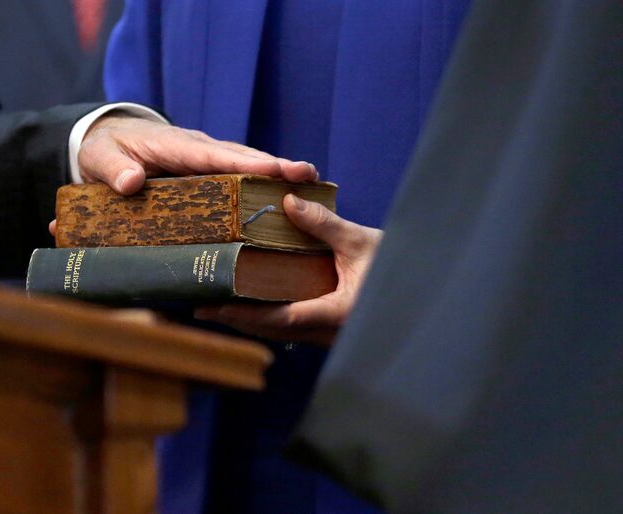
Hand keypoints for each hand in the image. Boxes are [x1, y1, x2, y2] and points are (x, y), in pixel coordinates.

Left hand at [77, 113, 317, 194]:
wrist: (106, 140)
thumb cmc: (104, 149)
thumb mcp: (100, 159)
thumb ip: (113, 169)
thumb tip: (130, 183)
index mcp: (175, 146)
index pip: (214, 156)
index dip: (246, 163)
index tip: (275, 169)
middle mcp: (197, 149)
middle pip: (241, 157)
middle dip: (275, 166)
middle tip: (309, 174)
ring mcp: (205, 158)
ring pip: (244, 165)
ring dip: (276, 174)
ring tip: (311, 183)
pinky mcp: (206, 170)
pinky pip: (237, 175)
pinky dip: (261, 183)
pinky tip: (282, 198)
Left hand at [194, 194, 381, 345]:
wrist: (421, 287)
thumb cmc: (397, 265)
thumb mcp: (360, 241)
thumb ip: (324, 224)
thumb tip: (289, 200)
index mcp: (337, 314)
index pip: (283, 318)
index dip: (247, 314)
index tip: (217, 307)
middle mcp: (330, 333)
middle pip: (274, 331)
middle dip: (237, 320)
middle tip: (200, 307)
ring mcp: (329, 336)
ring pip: (281, 333)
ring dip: (249, 321)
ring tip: (216, 307)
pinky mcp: (329, 331)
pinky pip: (292, 329)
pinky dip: (268, 318)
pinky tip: (250, 305)